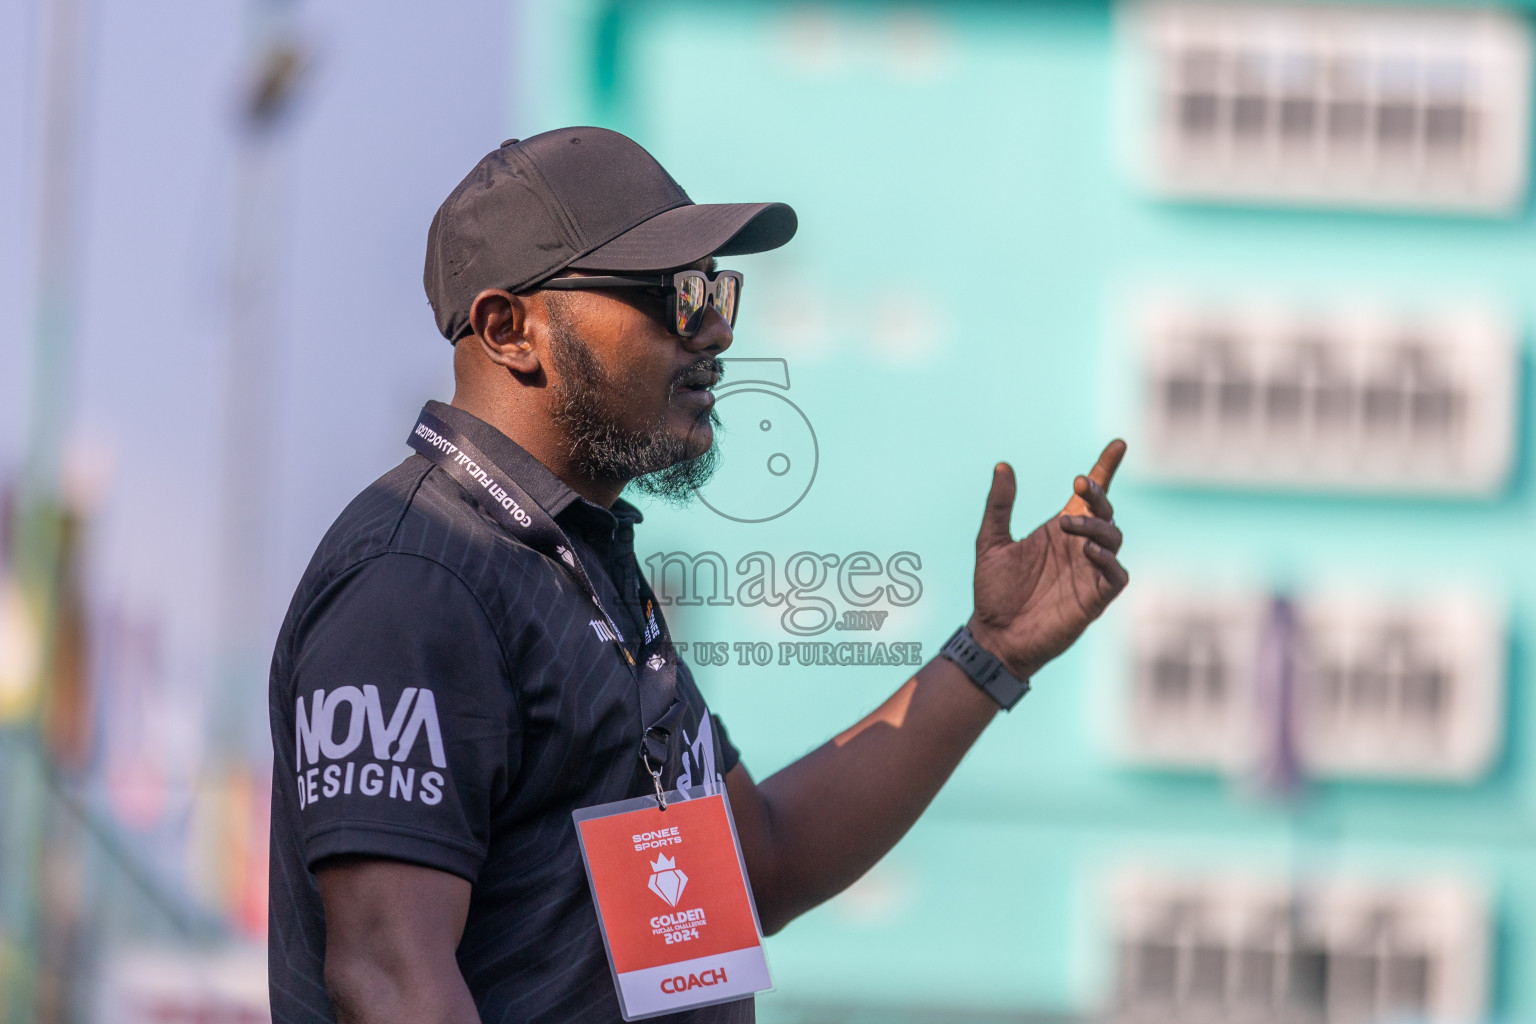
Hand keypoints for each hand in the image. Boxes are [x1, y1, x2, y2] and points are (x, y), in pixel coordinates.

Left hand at [967, 440, 1128, 679]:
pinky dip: (1108, 560)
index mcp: (1060, 530)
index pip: (1090, 496)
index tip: (1118, 444)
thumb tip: (1003, 466)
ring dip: (1096, 526)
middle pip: (1104, 512)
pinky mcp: (1095, 598)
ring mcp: (1090, 572)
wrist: (994, 636)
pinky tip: (1088, 552)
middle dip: (1098, 494)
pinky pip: (1116, 574)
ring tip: (1068, 524)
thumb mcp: (990, 542)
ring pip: (1113, 538)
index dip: (1105, 469)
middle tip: (1079, 485)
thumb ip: (998, 506)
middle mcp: (1079, 547)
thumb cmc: (994, 592)